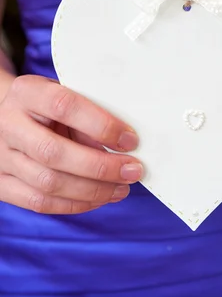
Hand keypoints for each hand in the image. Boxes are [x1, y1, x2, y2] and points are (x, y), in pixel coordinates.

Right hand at [0, 75, 142, 213]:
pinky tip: (99, 198)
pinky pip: (39, 203)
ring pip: (48, 183)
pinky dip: (75, 204)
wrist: (5, 116)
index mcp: (27, 92)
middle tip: (133, 171)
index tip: (130, 140)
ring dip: (93, 190)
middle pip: (53, 153)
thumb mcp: (65, 95)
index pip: (64, 106)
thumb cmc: (46, 105)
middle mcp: (8, 124)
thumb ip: (87, 114)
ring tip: (122, 188)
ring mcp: (0, 157)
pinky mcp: (0, 184)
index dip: (101, 125)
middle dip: (100, 167)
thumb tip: (125, 144)